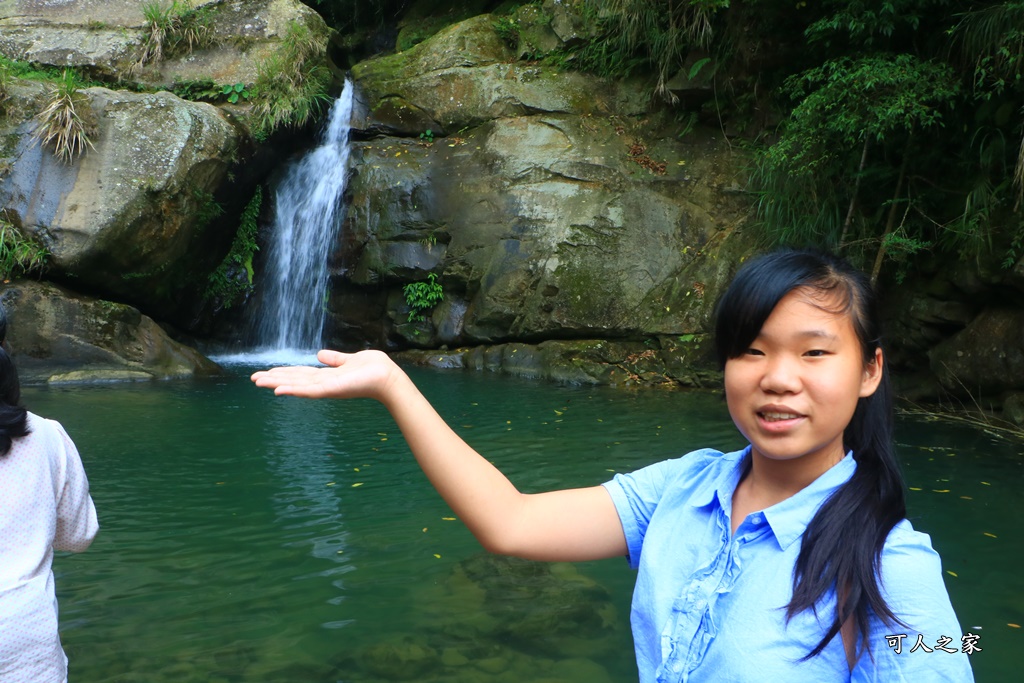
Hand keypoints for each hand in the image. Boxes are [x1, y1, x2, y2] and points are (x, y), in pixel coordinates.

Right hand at [250, 349, 401, 400]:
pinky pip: (308, 391)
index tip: (267, 372)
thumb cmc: (374, 369)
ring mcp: (327, 388)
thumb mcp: (350, 360)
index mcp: (328, 376)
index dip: (284, 372)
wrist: (388, 377)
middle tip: (253, 379)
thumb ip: (335, 359)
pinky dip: (292, 391)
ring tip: (258, 382)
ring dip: (277, 384)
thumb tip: (319, 354)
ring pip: (296, 386)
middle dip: (274, 379)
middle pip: (294, 380)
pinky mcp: (331, 390)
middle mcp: (324, 383)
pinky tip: (277, 390)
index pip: (301, 374)